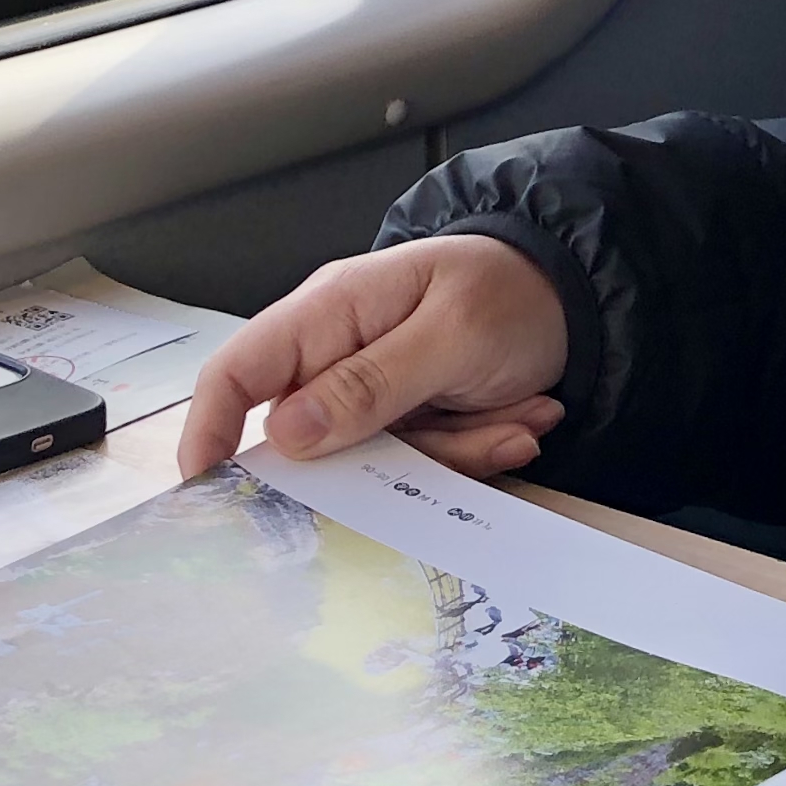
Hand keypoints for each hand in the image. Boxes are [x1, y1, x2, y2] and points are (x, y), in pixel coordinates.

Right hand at [174, 235, 571, 481]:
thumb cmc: (512, 291)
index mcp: (331, 312)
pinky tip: (520, 419)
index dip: (209, 431)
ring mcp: (371, 391)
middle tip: (463, 441)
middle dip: (386, 459)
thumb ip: (372, 383)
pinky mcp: (406, 420)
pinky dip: (471, 451)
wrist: (577, 294)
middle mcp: (338, 353)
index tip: (207, 494)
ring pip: (374, 465)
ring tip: (515, 418)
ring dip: (450, 452)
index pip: (239, 370)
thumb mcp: (452, 334)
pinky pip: (417, 465)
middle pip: (311, 440)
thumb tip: (285, 434)